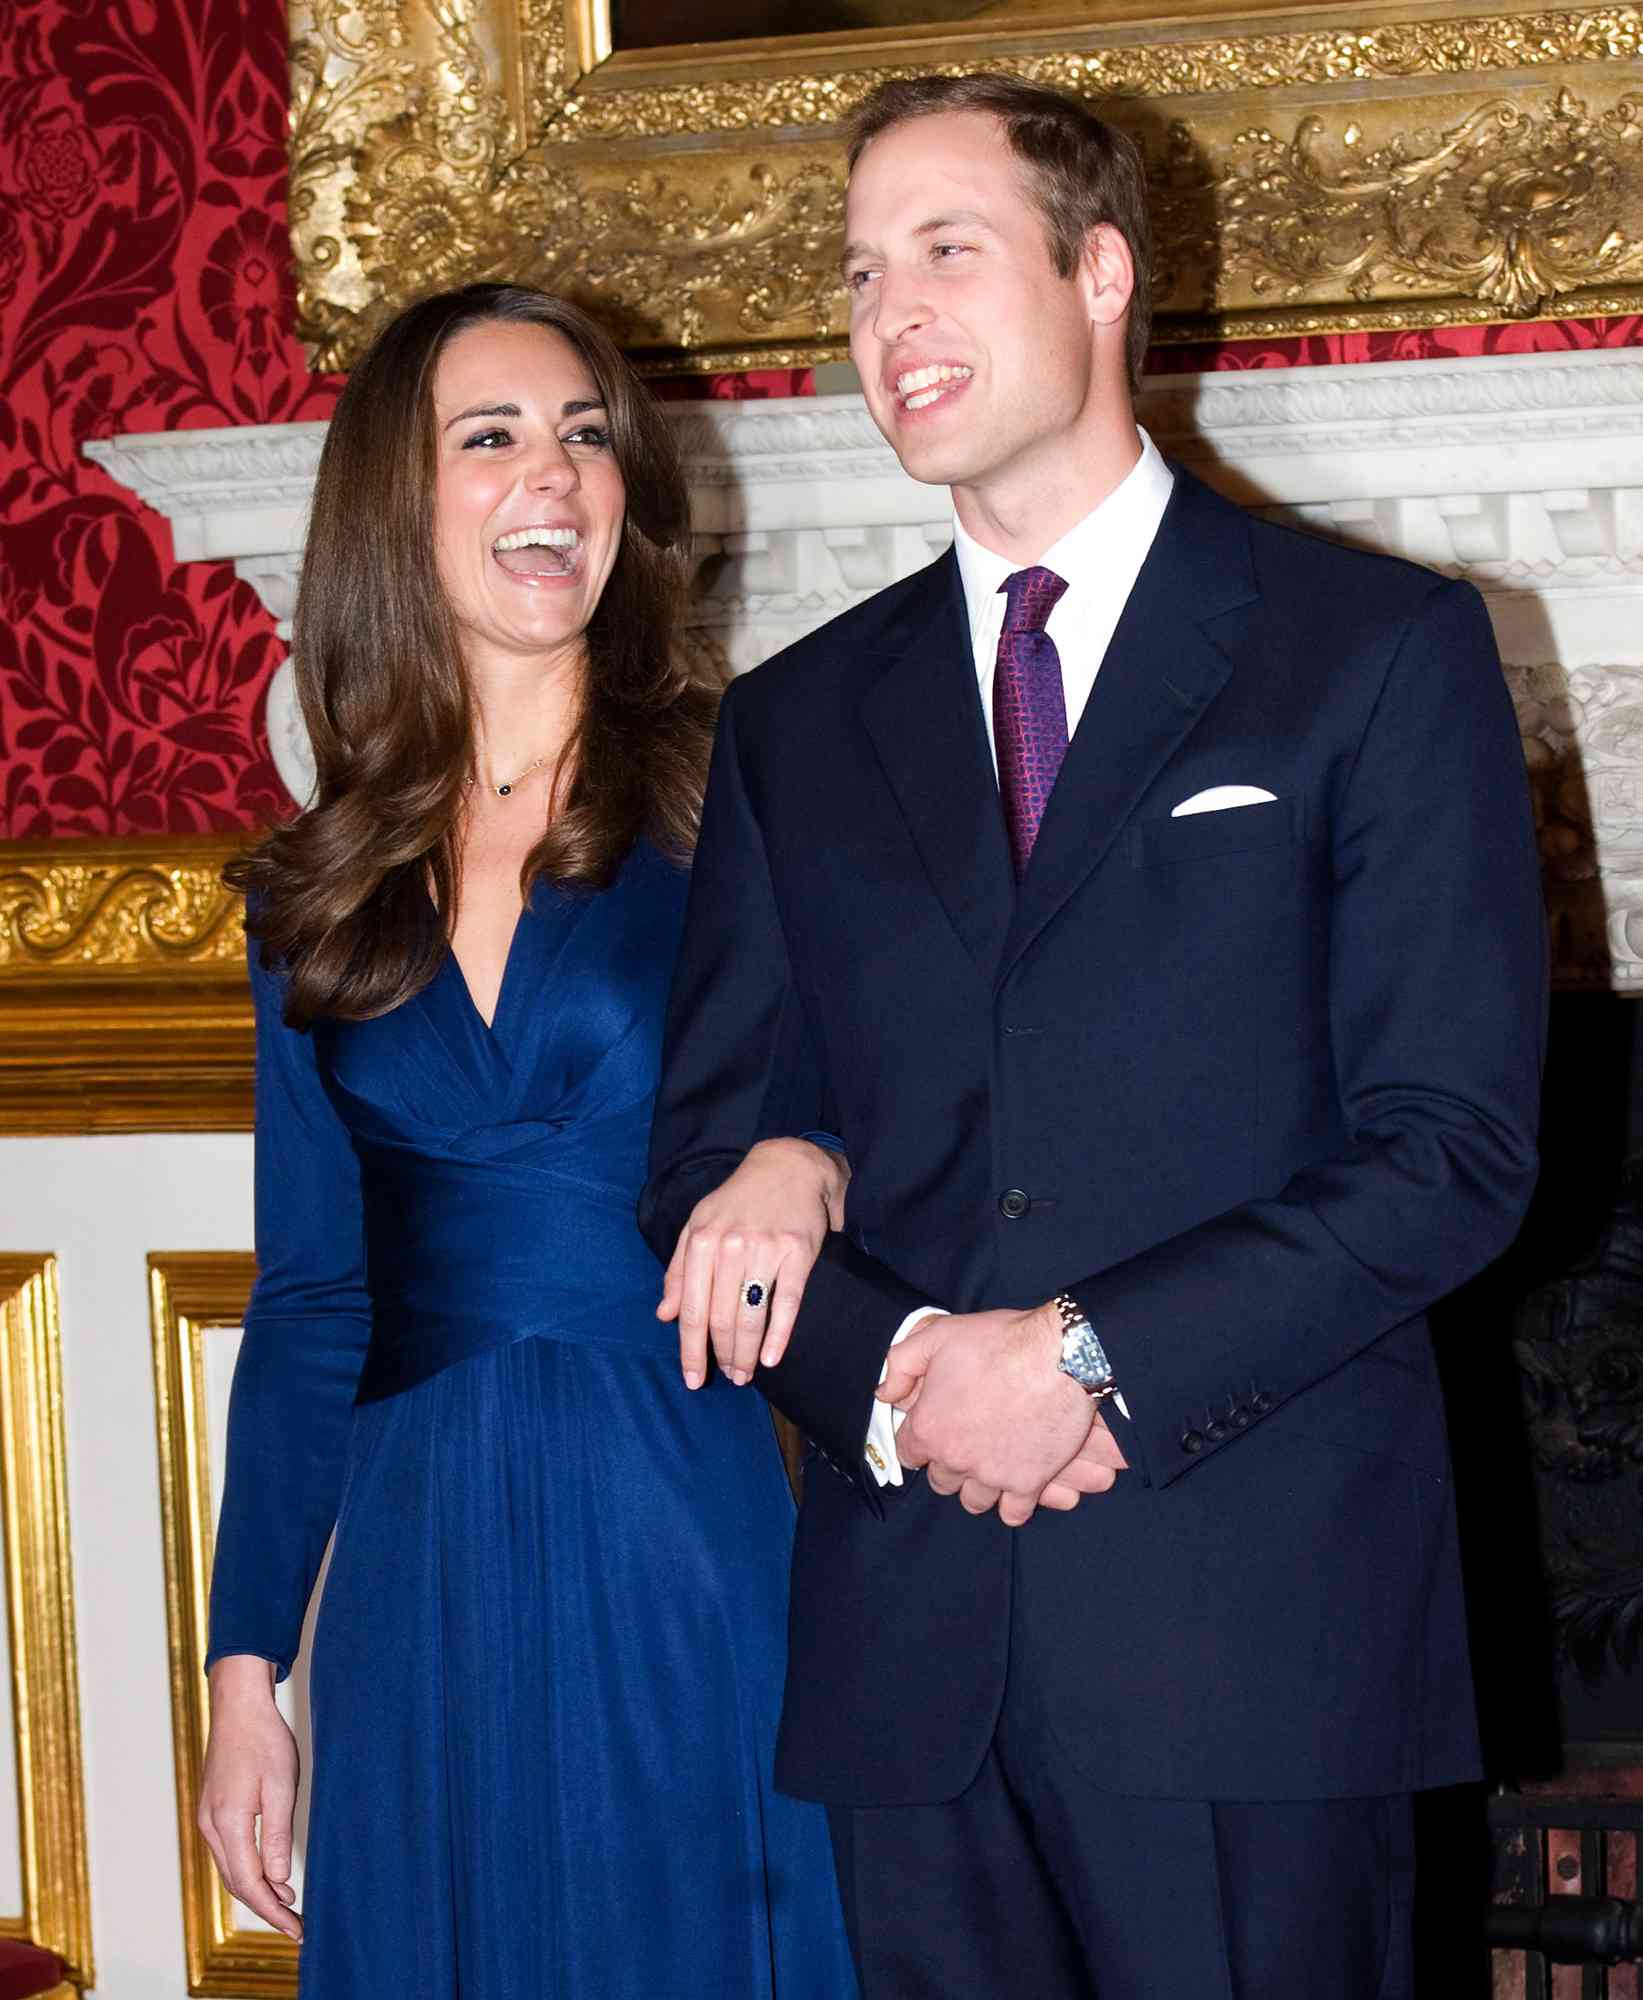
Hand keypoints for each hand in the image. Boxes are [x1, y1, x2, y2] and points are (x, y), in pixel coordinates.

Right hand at [197, 1656, 301, 1939]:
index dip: (273, 1910)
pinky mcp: (211, 1811)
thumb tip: (279, 1880)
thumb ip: (278, 1835)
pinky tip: (268, 1872)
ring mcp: (207, 1819)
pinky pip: (228, 1853)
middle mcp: (211, 1827)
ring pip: (230, 1870)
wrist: (238, 1707)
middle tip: (296, 1925)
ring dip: (257, 1890)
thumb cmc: (264, 1740)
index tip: (296, 1928)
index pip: (250, 1883)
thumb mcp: (281, 1786)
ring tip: (287, 1903)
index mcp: (228, 1822)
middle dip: (266, 1907)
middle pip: (236, 1883)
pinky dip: (247, 1870)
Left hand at [659, 1138, 849, 1388]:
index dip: (690, 1350)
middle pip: (720, 1318)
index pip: (691, 1309)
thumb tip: (664, 1314)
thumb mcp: (698, 1226)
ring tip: (745, 1374)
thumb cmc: (738, 1201)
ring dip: (746, 1353)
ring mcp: (765, 1249)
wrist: (789, 1167)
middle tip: (728, 1378)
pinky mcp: (798, 1252)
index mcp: (701, 1241)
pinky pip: (787, 1302)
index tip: (692, 1379)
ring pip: (750, 1315)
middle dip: (721, 1356)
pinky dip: (778, 1335)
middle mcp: (730, 1246)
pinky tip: (771, 1358)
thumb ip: (679, 1271)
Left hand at [879, 1304, 1126, 1525]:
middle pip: (940, 1480)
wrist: (1059, 1356)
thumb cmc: (998, 1342)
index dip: (918, 1440)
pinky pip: (1013, 1513)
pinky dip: (1012, 1504)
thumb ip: (901, 1364)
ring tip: (991, 1463)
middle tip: (967, 1442)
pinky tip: (1017, 1484)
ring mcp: (992, 1475)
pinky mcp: (1028, 1483)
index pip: (907, 1453)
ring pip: (973, 1500)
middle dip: (949, 1463)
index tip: (933, 1431)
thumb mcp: (937, 1336)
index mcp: (929, 1428)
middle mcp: (955, 1459)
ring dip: (978, 1485)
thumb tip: (884, 1392)